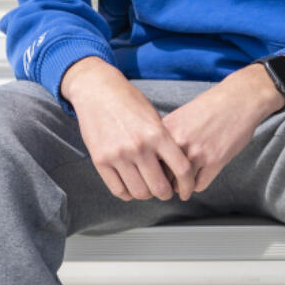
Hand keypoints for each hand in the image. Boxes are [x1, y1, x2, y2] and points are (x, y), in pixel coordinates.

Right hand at [61, 57, 194, 201]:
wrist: (97, 90)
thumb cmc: (128, 101)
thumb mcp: (154, 117)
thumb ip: (164, 141)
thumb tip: (175, 168)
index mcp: (157, 134)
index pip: (181, 169)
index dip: (187, 184)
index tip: (186, 189)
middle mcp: (138, 146)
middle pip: (159, 187)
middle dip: (165, 193)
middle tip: (165, 191)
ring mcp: (118, 155)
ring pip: (139, 192)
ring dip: (146, 194)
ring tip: (147, 188)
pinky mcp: (100, 160)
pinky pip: (118, 190)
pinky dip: (128, 193)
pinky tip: (131, 186)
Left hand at [162, 60, 284, 200]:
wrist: (239, 100)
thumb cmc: (211, 107)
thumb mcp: (180, 116)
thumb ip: (167, 135)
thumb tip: (155, 156)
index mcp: (167, 129)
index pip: (150, 160)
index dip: (152, 170)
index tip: (155, 174)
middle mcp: (179, 142)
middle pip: (162, 175)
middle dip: (165, 183)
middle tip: (169, 185)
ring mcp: (197, 153)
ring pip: (180, 185)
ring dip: (182, 188)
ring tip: (183, 188)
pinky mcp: (215, 161)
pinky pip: (199, 185)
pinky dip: (197, 186)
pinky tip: (198, 180)